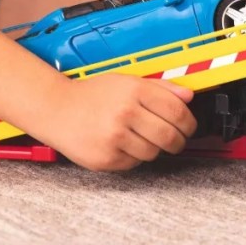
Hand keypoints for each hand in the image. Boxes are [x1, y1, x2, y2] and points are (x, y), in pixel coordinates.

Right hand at [39, 74, 197, 170]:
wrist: (56, 109)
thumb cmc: (93, 94)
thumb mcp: (128, 81)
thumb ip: (161, 87)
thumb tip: (189, 95)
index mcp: (135, 91)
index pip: (177, 111)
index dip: (189, 122)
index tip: (189, 126)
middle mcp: (125, 113)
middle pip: (170, 136)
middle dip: (179, 141)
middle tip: (177, 140)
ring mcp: (115, 138)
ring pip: (153, 153)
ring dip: (155, 149)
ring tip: (143, 138)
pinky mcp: (105, 158)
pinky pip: (134, 163)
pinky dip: (135, 156)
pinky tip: (124, 144)